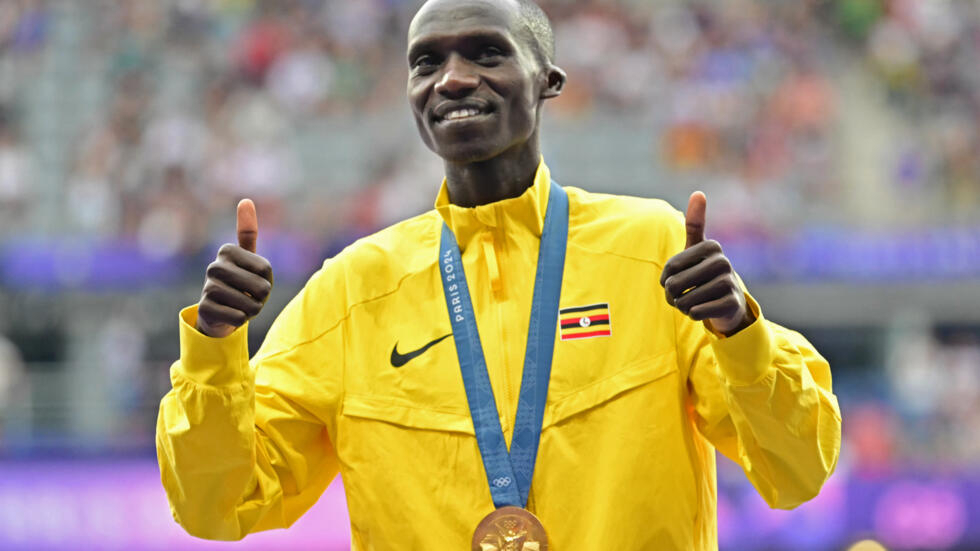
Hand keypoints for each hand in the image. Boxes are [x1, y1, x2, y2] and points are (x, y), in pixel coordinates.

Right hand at [195, 199, 273, 337]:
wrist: (217, 311)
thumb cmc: (238, 281)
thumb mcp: (246, 257)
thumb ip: (247, 231)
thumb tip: (245, 200)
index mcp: (227, 250)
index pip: (266, 269)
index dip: (267, 279)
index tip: (254, 279)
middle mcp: (214, 266)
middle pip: (262, 287)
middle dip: (262, 297)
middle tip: (249, 295)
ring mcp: (208, 288)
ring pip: (252, 305)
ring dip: (252, 310)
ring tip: (239, 304)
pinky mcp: (204, 309)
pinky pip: (239, 318)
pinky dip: (241, 320)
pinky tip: (230, 314)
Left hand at [660, 192, 750, 335]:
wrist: (729, 303)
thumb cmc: (705, 273)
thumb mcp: (697, 248)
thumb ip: (696, 223)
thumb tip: (699, 192)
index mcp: (712, 246)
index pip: (670, 266)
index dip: (665, 279)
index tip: (673, 279)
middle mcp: (723, 262)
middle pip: (675, 284)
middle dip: (672, 295)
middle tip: (680, 296)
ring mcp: (729, 282)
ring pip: (685, 300)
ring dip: (682, 306)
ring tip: (692, 302)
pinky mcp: (732, 303)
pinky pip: (697, 312)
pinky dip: (693, 315)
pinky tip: (701, 310)